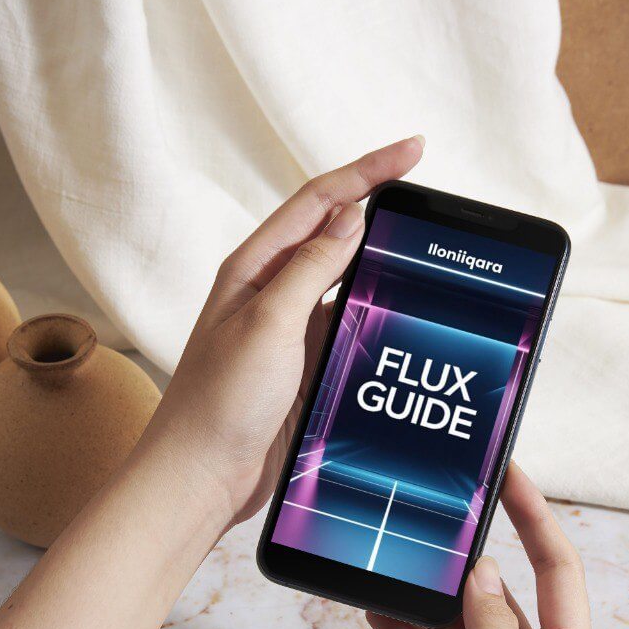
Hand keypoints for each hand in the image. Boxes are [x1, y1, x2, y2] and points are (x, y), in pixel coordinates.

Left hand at [138, 136, 423, 527]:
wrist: (199, 477)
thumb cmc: (218, 402)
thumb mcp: (269, 325)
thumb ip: (312, 268)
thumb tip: (351, 216)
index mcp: (254, 269)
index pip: (320, 200)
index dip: (369, 171)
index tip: (415, 152)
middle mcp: (270, 292)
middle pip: (335, 234)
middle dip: (381, 210)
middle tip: (429, 202)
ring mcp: (288, 330)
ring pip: (346, 283)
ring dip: (381, 268)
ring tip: (426, 259)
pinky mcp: (302, 366)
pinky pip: (348, 328)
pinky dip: (376, 318)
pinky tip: (403, 322)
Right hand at [368, 464, 596, 628]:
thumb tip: (484, 572)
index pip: (556, 570)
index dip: (536, 516)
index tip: (510, 474)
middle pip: (502, 592)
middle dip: (469, 555)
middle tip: (438, 514)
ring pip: (458, 624)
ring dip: (427, 596)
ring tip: (395, 561)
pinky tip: (378, 610)